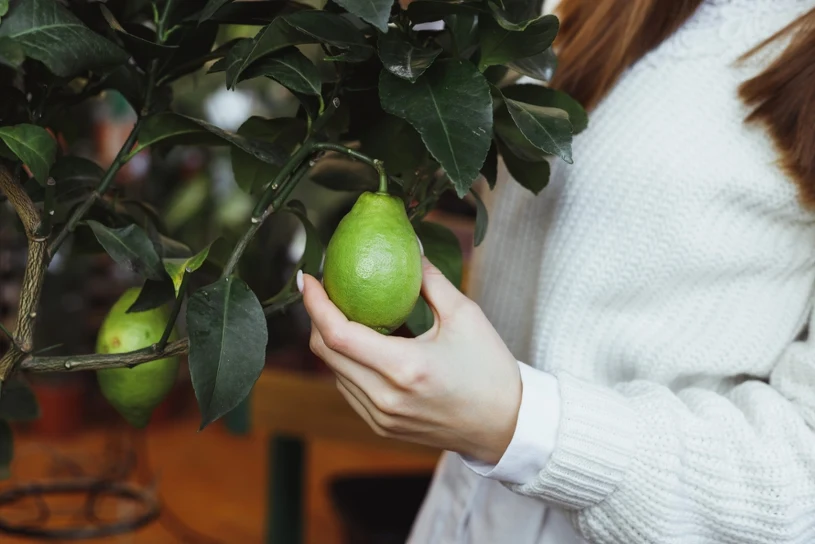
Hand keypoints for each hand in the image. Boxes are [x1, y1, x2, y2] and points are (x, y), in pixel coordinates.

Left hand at [299, 257, 521, 463]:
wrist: (504, 425)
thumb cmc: (490, 370)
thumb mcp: (464, 316)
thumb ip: (429, 279)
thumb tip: (408, 243)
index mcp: (405, 368)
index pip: (339, 335)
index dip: (315, 304)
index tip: (307, 278)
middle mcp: (385, 397)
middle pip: (326, 353)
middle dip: (316, 317)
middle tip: (323, 289)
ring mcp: (381, 417)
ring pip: (333, 372)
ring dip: (330, 341)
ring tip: (340, 311)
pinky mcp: (381, 427)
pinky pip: (348, 389)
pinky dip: (346, 363)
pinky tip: (359, 343)